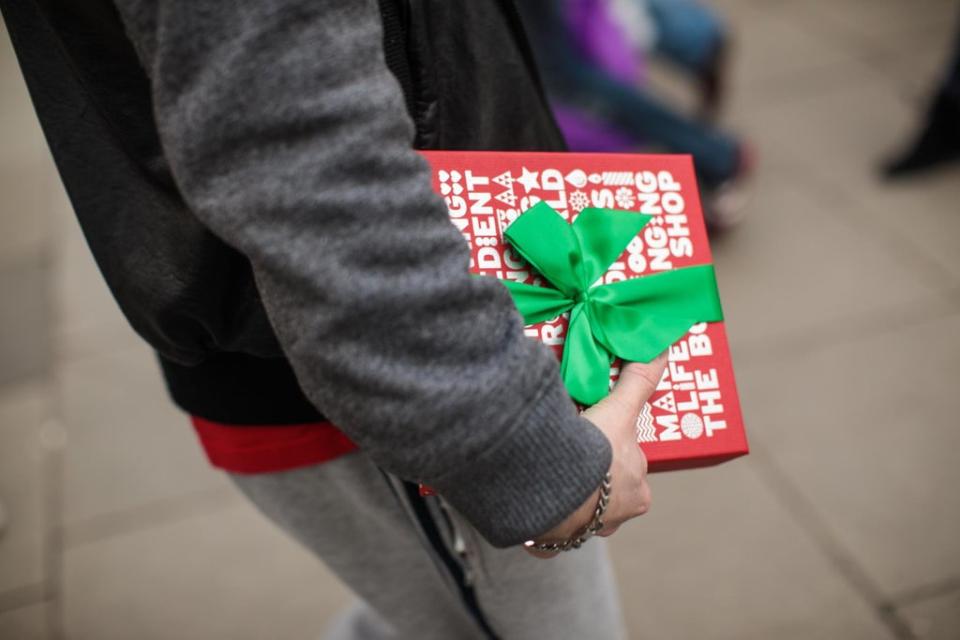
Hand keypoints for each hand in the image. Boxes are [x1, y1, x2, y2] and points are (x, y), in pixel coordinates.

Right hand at [525, 354, 667, 557]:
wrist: (549, 488)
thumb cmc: (591, 454)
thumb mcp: (618, 411)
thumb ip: (639, 381)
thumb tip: (663, 348)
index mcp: (638, 494)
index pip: (628, 467)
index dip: (611, 449)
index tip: (592, 437)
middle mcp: (616, 518)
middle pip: (605, 489)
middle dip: (589, 471)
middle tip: (567, 446)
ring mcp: (584, 532)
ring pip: (578, 510)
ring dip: (565, 492)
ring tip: (544, 467)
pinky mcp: (552, 541)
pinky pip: (548, 529)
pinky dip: (540, 515)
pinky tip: (529, 496)